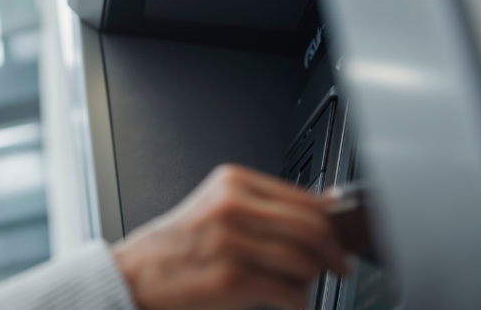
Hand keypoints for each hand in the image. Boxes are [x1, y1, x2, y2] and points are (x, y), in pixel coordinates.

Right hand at [112, 165, 349, 309]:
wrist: (136, 275)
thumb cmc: (179, 245)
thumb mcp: (218, 209)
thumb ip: (267, 207)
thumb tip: (327, 207)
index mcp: (232, 183)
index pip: (304, 198)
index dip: (333, 223)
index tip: (343, 238)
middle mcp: (231, 208)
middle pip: (311, 228)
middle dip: (334, 252)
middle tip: (340, 264)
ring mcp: (230, 243)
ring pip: (303, 262)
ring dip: (310, 279)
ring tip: (299, 284)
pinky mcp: (229, 279)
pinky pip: (288, 292)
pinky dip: (296, 300)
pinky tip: (286, 299)